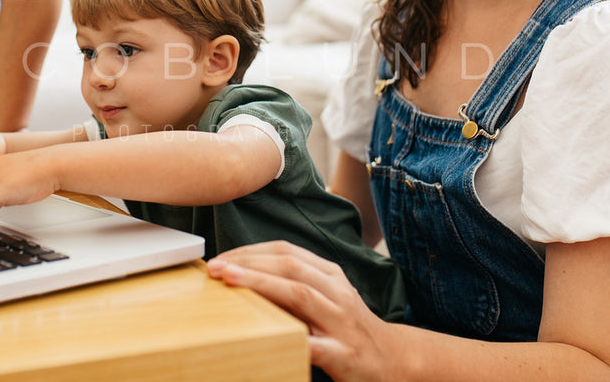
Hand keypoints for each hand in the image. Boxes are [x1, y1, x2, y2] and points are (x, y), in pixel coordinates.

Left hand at [207, 241, 393, 381]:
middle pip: (289, 266)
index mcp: (330, 275)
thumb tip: (244, 275)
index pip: (286, 251)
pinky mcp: (342, 354)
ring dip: (260, 284)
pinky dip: (285, 336)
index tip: (221, 257)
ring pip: (299, 293)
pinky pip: (311, 344)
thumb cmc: (349, 327)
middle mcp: (336, 293)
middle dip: (248, 262)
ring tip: (230, 281)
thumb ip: (295, 284)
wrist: (393, 360)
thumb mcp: (328, 297)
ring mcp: (341, 322)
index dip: (250, 250)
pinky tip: (259, 335)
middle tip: (216, 267)